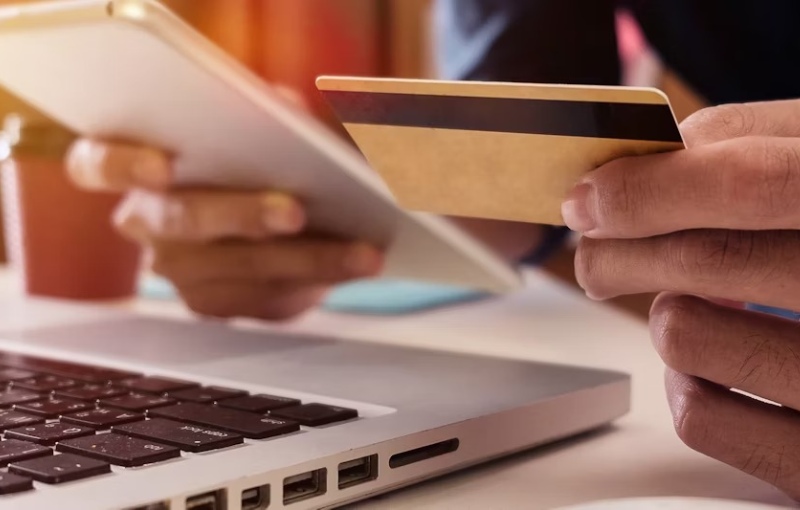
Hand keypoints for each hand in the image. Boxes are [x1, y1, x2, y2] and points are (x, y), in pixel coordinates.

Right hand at [66, 139, 383, 320]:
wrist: (267, 211)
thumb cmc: (250, 155)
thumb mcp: (258, 124)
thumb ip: (266, 112)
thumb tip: (287, 108)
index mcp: (132, 168)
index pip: (97, 164)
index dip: (123, 164)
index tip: (163, 166)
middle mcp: (145, 224)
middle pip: (182, 222)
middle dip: (241, 214)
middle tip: (294, 211)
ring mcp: (179, 272)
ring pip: (240, 269)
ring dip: (309, 258)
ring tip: (362, 250)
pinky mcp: (218, 306)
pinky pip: (268, 298)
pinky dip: (319, 278)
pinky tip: (356, 264)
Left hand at [561, 99, 799, 497]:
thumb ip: (760, 144)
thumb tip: (658, 156)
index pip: (753, 182)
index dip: (651, 185)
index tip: (589, 197)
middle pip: (705, 258)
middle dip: (619, 247)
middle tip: (595, 246)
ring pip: (685, 335)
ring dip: (665, 311)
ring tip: (685, 302)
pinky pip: (700, 417)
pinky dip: (681, 383)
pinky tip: (708, 364)